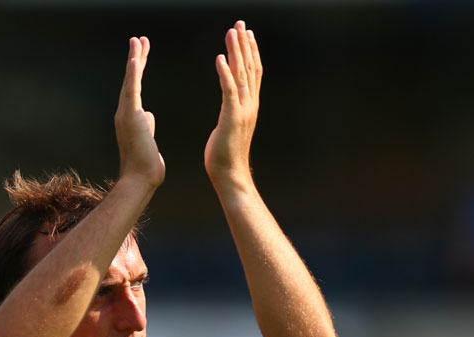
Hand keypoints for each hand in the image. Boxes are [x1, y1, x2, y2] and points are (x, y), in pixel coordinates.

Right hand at [115, 36, 164, 186]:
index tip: (142, 54)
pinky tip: (136, 59)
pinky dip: (133, 74)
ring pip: (130, 81)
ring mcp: (125, 114)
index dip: (139, 70)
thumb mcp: (149, 140)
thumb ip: (147, 125)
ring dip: (134, 60)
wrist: (140, 179)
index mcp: (131, 117)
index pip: (135, 88)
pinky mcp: (130, 117)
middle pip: (131, 80)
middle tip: (139, 40)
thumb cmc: (146, 166)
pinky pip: (132, 91)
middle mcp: (125, 113)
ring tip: (138, 41)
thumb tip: (149, 116)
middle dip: (136, 58)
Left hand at [205, 21, 259, 188]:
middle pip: (249, 68)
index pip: (253, 72)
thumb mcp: (230, 126)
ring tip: (231, 32)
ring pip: (241, 75)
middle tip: (240, 24)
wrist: (230, 174)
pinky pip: (228, 90)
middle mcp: (249, 104)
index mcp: (249, 105)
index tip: (246, 33)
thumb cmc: (225, 155)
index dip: (250, 52)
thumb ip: (232, 112)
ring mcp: (243, 110)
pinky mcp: (232, 117)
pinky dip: (225, 73)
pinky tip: (220, 58)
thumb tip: (229, 104)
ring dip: (236, 52)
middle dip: (244, 44)